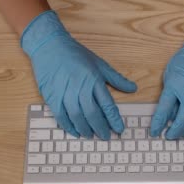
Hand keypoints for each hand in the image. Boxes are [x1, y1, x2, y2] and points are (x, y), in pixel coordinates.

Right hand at [21, 11, 136, 139]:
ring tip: (90, 135)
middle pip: (92, 114)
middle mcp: (80, 87)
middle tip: (105, 137)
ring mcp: (65, 93)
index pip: (107, 104)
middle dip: (100, 128)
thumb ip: (116, 78)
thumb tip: (133, 88)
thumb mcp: (99, 63)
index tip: (119, 129)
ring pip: (77, 117)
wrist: (49, 46)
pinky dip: (68, 126)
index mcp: (94, 80)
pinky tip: (75, 131)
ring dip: (85, 129)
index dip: (114, 119)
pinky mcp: (52, 96)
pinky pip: (61, 116)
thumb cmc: (75, 54)